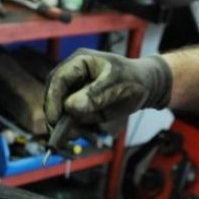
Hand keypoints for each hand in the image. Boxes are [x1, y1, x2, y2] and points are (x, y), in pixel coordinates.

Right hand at [44, 49, 172, 128]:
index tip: (54, 119)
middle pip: (53, 95)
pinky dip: (75, 129)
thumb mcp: (116, 85)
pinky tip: (87, 136)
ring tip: (80, 136)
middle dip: (55, 114)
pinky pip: (70, 119)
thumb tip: (70, 108)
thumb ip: (94, 96)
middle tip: (58, 133)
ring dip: (64, 125)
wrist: (145, 88)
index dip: (53, 99)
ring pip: (59, 110)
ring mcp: (74, 91)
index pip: (58, 79)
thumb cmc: (133, 79)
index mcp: (79, 62)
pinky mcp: (79, 105)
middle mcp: (73, 76)